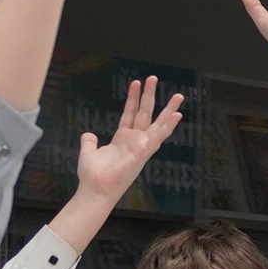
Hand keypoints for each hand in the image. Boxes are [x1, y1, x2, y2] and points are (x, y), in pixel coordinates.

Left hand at [76, 76, 184, 202]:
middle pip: (145, 114)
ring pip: (157, 123)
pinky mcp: (143, 152)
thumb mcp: (88, 153)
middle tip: (153, 78)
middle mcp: (134, 142)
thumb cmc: (93, 177)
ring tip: (178, 96)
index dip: (133, 98)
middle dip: (149, 95)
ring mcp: (141, 147)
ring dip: (168, 109)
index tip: (136, 82)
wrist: (95, 190)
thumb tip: (88, 135)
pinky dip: (169, 126)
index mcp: (122, 140)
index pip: (130, 114)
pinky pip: (159, 136)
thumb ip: (89, 142)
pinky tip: (178, 116)